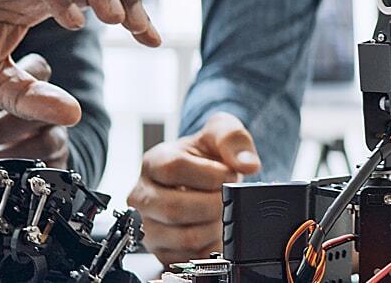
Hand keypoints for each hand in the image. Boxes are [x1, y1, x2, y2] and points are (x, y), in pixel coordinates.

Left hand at [0, 54, 69, 167]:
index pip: (38, 70)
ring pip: (49, 140)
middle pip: (47, 106)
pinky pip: (48, 170)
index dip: (19, 85)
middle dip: (4, 124)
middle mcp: (45, 108)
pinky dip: (21, 174)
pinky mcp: (54, 166)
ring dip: (11, 152)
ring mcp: (53, 137)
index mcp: (24, 83)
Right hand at [128, 112, 262, 263]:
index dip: (209, 175)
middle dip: (213, 206)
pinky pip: (190, 258)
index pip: (173, 168)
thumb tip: (248, 165)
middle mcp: (142, 196)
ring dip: (214, 229)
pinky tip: (214, 231)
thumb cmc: (204, 157)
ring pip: (184, 237)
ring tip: (221, 214)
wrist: (199, 180)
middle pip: (175, 209)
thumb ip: (234, 139)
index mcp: (153, 163)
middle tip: (228, 200)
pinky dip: (210, 248)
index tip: (229, 175)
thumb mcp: (219, 133)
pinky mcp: (161, 251)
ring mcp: (148, 227)